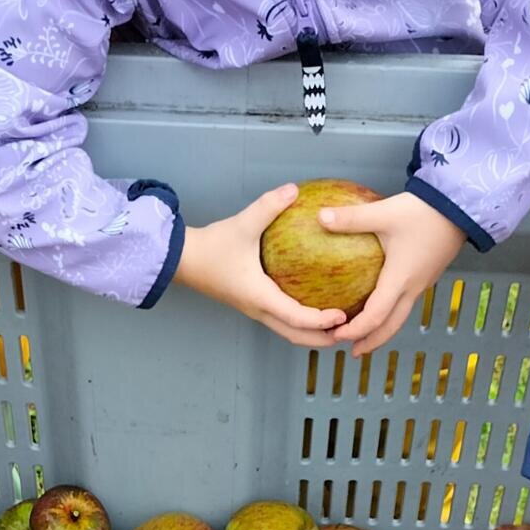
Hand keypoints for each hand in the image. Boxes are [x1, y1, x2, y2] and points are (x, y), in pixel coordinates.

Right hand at [176, 184, 348, 346]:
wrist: (182, 259)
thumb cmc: (211, 246)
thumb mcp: (242, 224)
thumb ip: (268, 206)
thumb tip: (293, 190)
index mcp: (259, 296)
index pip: (295, 318)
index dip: (320, 321)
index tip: (342, 316)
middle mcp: (258, 308)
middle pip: (294, 336)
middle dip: (321, 338)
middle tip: (346, 333)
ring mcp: (253, 308)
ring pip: (286, 331)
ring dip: (311, 333)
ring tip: (335, 325)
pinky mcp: (251, 302)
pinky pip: (279, 319)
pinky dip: (299, 322)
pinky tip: (312, 305)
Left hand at [324, 192, 468, 356]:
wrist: (460, 206)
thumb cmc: (423, 212)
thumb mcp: (383, 213)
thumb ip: (351, 218)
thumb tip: (320, 218)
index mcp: (400, 279)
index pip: (375, 316)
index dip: (355, 330)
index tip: (336, 335)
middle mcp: (412, 287)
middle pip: (391, 326)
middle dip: (371, 341)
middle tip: (353, 351)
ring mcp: (422, 284)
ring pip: (401, 317)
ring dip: (382, 330)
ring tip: (364, 335)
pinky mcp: (426, 276)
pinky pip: (407, 302)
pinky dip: (391, 313)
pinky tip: (380, 305)